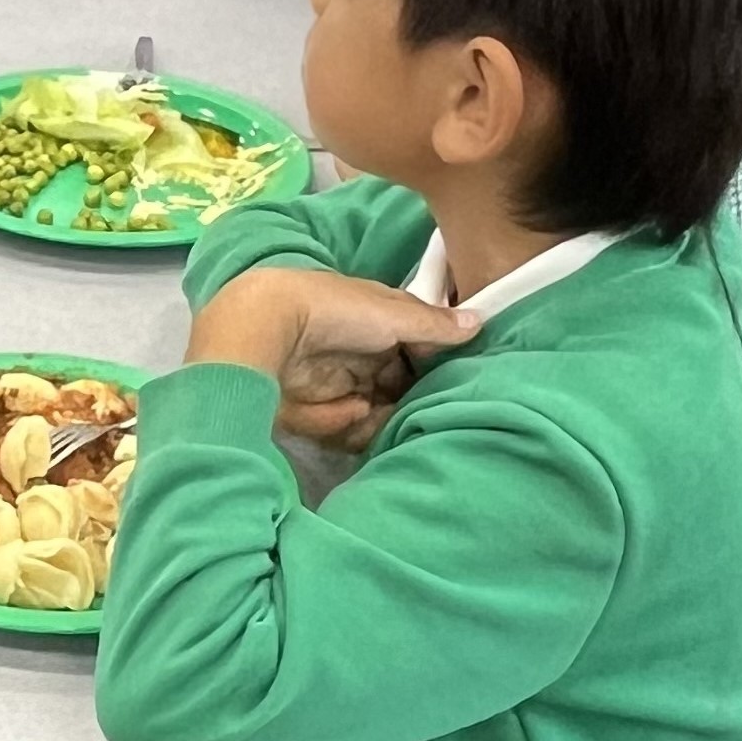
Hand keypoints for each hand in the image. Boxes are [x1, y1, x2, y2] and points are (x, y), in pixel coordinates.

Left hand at [188, 267, 480, 450]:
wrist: (263, 331)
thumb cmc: (333, 311)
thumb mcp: (390, 312)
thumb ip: (433, 324)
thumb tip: (478, 321)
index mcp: (371, 320)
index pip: (414, 344)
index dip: (434, 362)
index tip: (459, 377)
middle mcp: (356, 351)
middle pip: (398, 385)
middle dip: (413, 398)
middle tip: (432, 408)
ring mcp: (336, 382)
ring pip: (378, 411)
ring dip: (386, 417)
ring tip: (386, 412)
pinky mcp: (315, 411)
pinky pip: (350, 429)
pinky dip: (356, 427)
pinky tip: (356, 415)